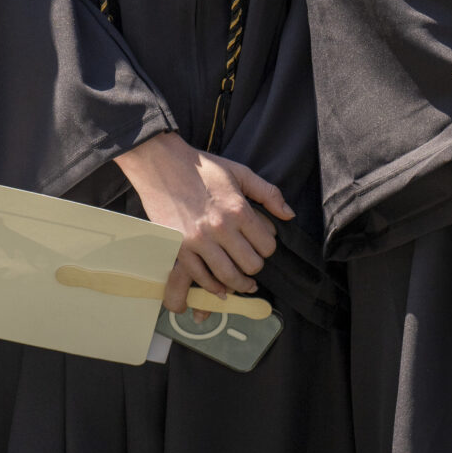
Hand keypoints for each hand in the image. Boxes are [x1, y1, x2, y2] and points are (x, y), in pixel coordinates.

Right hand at [117, 133, 292, 310]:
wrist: (162, 164)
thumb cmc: (203, 168)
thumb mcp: (240, 173)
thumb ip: (269, 193)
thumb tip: (289, 215)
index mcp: (238, 209)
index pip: (267, 245)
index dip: (268, 247)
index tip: (261, 245)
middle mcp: (220, 227)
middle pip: (251, 264)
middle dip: (255, 266)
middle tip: (251, 262)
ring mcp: (198, 240)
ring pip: (228, 276)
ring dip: (239, 284)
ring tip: (243, 283)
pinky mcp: (178, 247)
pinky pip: (201, 277)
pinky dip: (213, 287)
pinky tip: (220, 287)